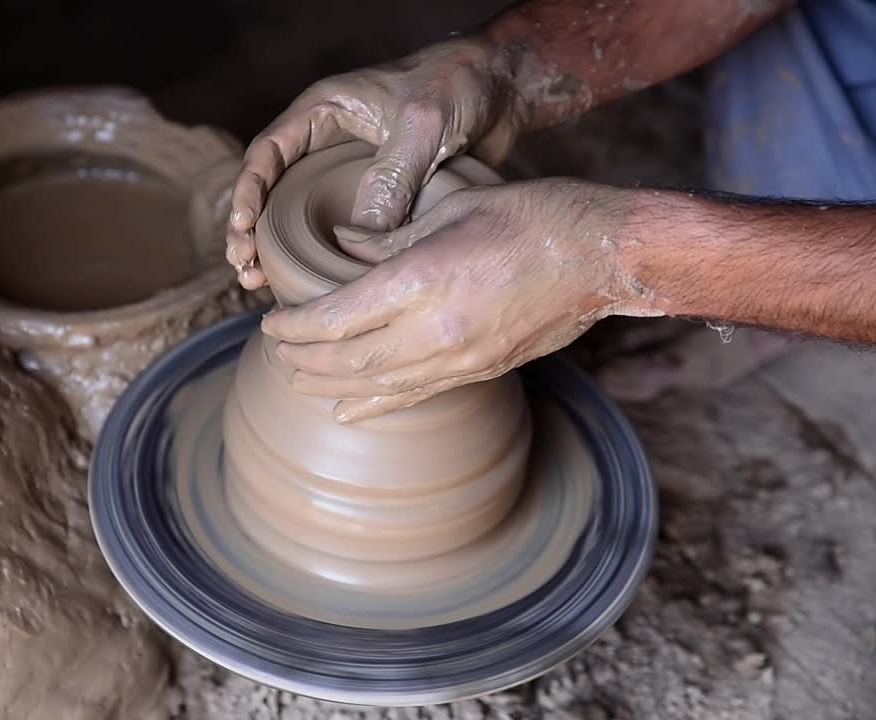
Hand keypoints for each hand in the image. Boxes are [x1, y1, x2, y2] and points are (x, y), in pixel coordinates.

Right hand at [226, 38, 527, 288]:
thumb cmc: (459, 82)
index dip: (247, 192)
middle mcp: (327, 142)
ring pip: (296, 215)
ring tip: (259, 284)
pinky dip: (318, 257)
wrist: (505, 87)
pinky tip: (313, 288)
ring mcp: (348, 172)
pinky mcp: (375, 196)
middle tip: (246, 270)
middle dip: (249, 232)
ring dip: (274, 250)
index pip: (267, 152)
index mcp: (324, 111)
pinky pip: (336, 230)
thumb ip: (391, 175)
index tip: (242, 228)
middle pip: (270, 190)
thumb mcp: (422, 125)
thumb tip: (361, 237)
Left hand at [261, 180, 656, 422]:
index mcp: (421, 280)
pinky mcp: (479, 370)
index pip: (334, 318)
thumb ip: (389, 234)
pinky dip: (374, 406)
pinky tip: (347, 410)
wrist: (604, 256)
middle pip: (346, 362)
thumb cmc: (532, 216)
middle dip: (302, 360)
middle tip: (276, 350)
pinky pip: (415, 396)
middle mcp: (435, 329)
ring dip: (330, 387)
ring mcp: (459, 357)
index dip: (294, 326)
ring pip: (376, 388)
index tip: (271, 321)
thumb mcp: (451, 208)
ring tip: (298, 379)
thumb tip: (341, 244)